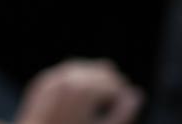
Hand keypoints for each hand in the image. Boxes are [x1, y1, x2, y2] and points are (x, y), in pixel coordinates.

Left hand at [15, 59, 142, 123]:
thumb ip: (123, 114)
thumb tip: (137, 94)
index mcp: (86, 89)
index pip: (117, 85)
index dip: (123, 100)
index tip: (124, 111)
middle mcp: (70, 77)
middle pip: (105, 70)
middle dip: (112, 86)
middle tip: (114, 105)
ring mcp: (55, 77)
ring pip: (87, 68)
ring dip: (96, 82)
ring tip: (96, 104)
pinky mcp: (44, 80)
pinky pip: (68, 73)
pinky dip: (77, 82)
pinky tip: (79, 101)